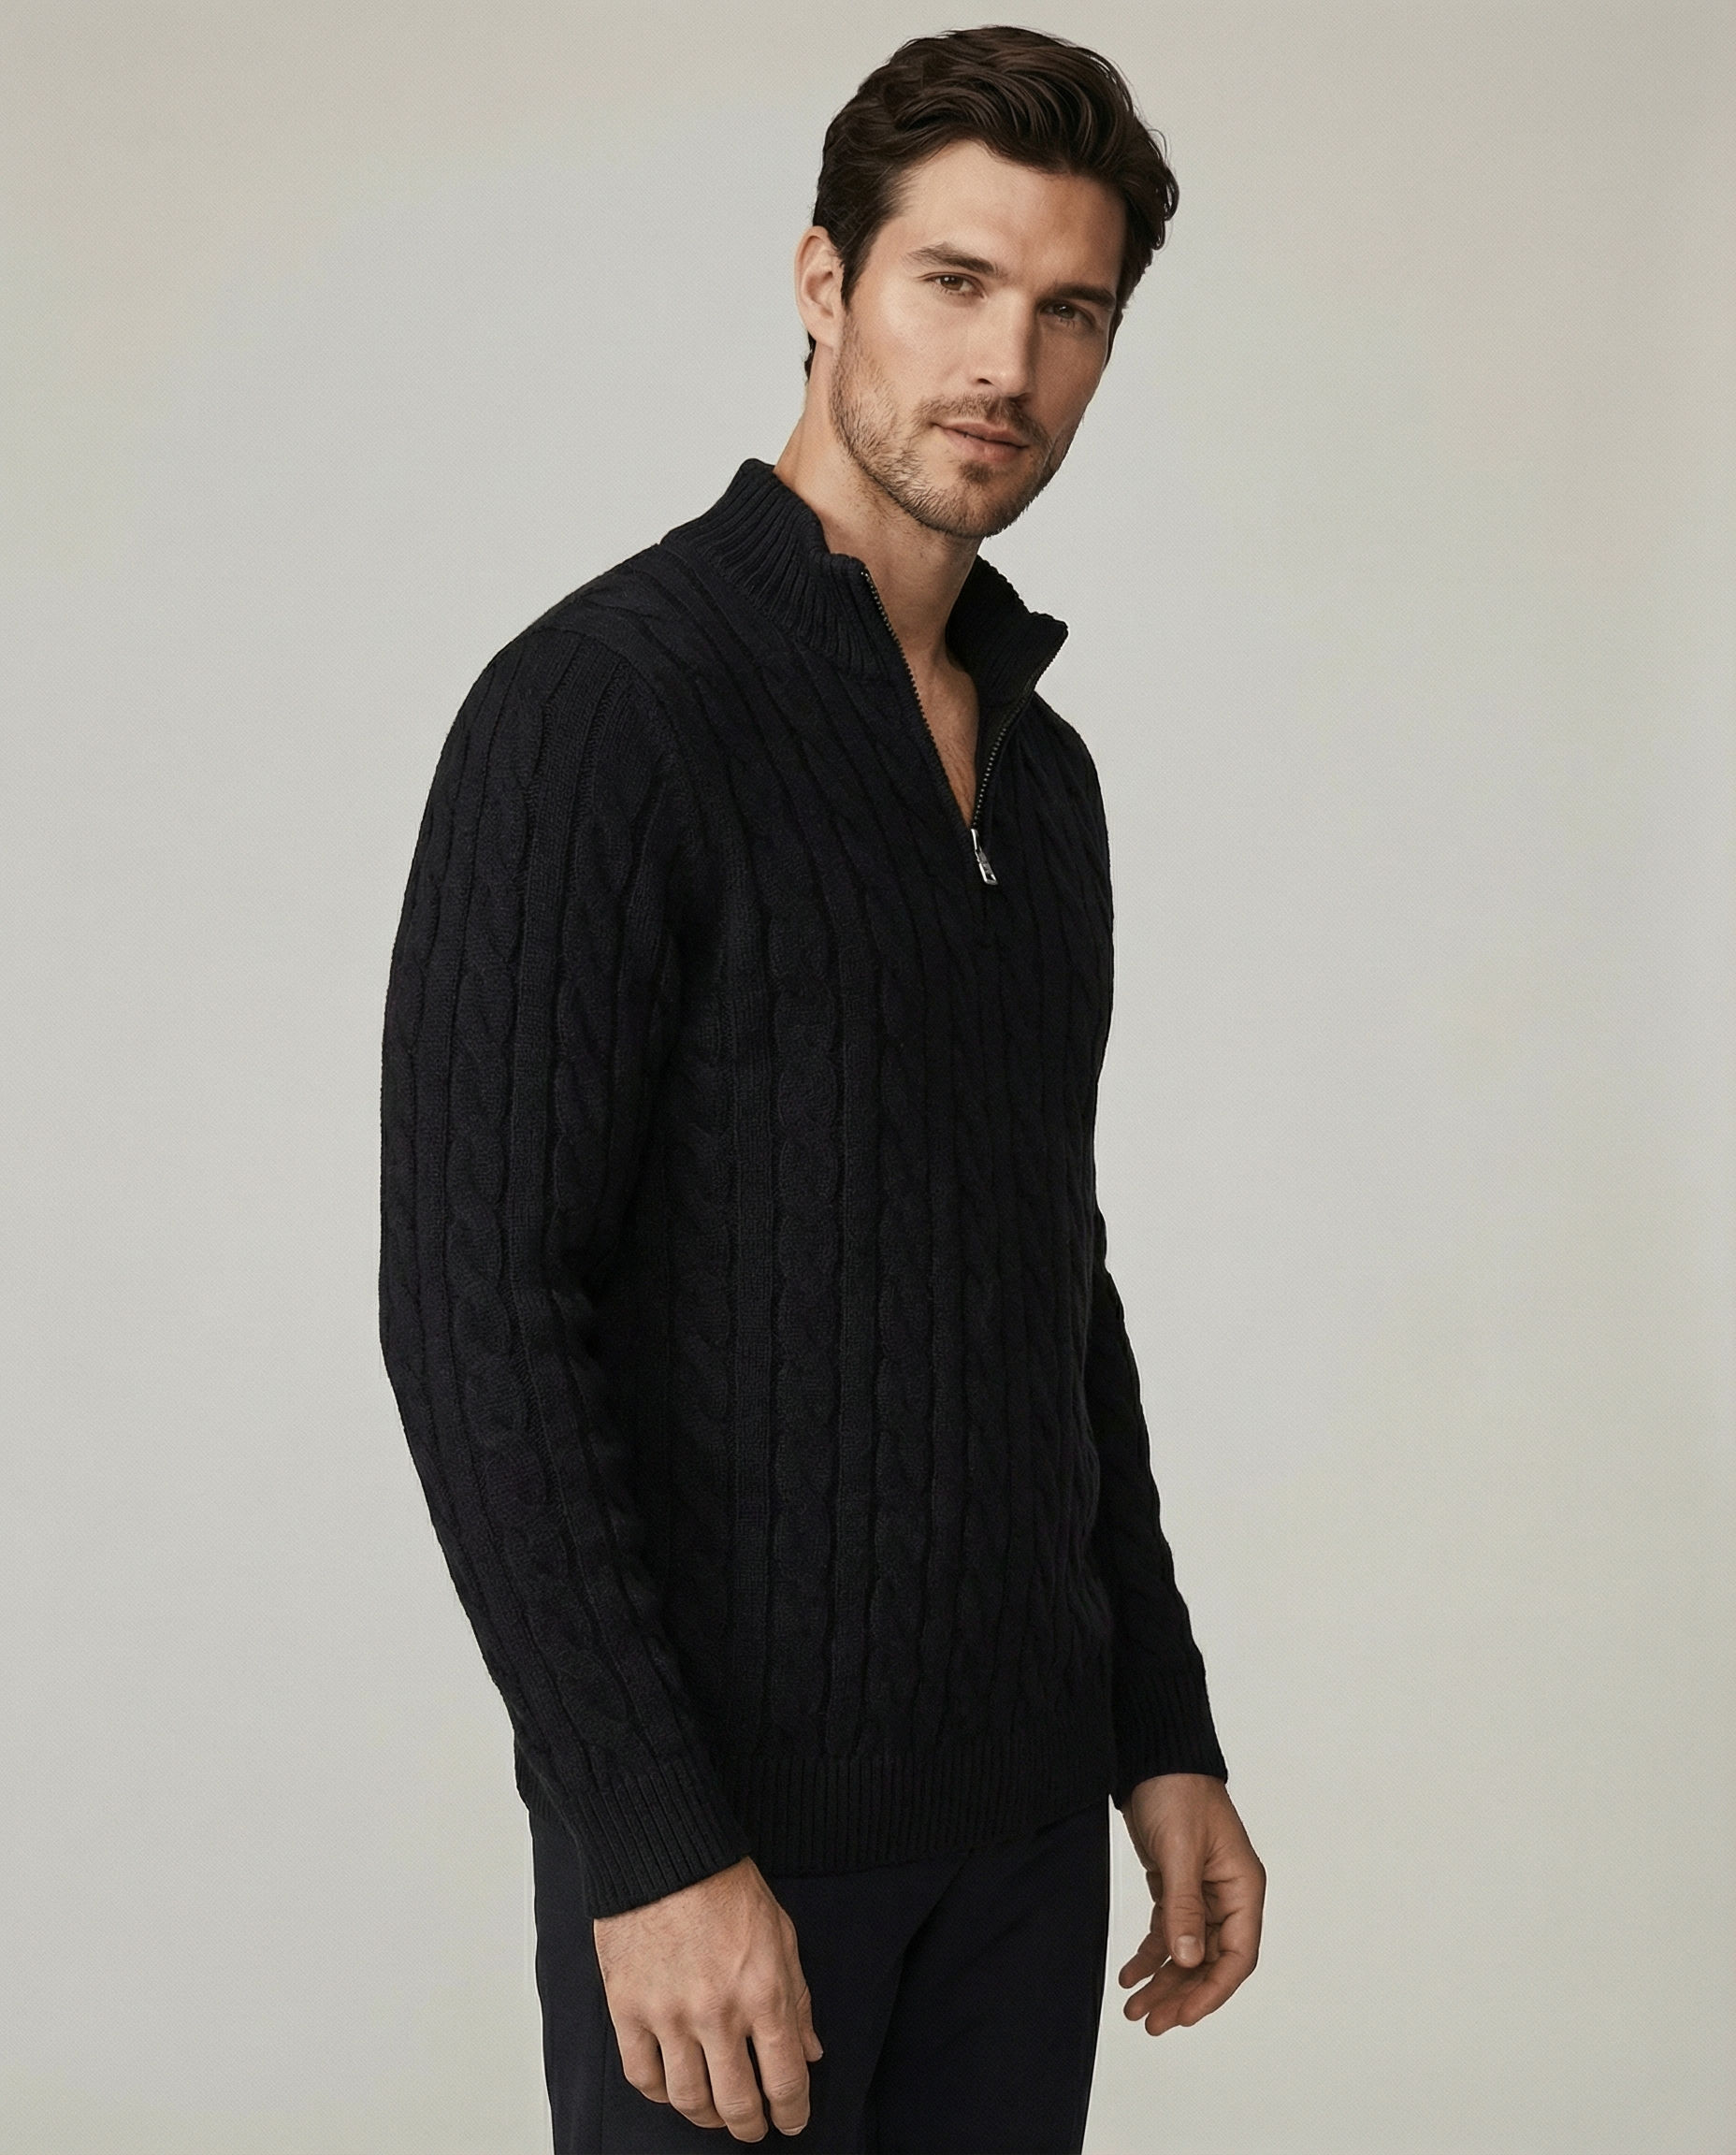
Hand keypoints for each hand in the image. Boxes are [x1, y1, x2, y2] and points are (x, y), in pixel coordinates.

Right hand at [593, 1855, 822, 2139]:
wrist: (664, 1852)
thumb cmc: (726, 1887)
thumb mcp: (781, 1935)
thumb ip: (798, 1999)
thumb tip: (810, 2052)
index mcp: (764, 1993)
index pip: (785, 2080)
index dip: (792, 2113)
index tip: (791, 2122)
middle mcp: (718, 2012)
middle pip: (736, 2103)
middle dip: (750, 2126)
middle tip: (752, 2127)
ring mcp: (669, 2015)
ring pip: (689, 2099)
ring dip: (706, 2116)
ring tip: (714, 2112)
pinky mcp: (628, 2009)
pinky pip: (643, 2077)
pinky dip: (661, 2092)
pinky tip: (674, 2085)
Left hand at [1117, 1772, 1263, 2035]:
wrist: (1153, 1757)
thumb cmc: (1177, 1791)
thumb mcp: (1179, 1849)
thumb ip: (1184, 1906)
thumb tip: (1187, 1960)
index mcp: (1243, 1888)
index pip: (1237, 1956)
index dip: (1212, 1992)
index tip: (1183, 2017)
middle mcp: (1228, 1897)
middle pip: (1210, 1962)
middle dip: (1182, 1995)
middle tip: (1151, 2022)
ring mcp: (1202, 1894)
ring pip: (1186, 1953)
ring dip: (1163, 1982)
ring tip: (1134, 2009)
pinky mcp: (1176, 1887)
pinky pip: (1167, 1932)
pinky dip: (1150, 1956)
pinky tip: (1129, 1974)